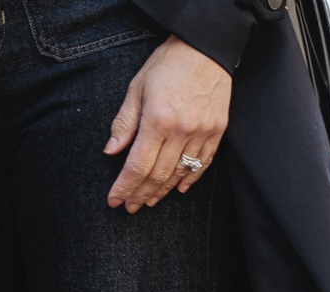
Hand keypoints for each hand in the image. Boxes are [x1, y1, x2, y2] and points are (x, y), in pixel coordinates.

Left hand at [104, 37, 231, 212]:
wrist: (206, 46)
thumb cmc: (167, 64)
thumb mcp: (137, 88)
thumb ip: (124, 122)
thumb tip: (111, 151)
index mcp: (158, 120)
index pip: (137, 166)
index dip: (124, 187)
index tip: (114, 201)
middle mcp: (181, 130)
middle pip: (158, 175)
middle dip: (140, 194)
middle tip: (130, 206)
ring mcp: (202, 131)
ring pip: (180, 173)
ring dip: (162, 191)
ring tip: (149, 201)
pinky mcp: (218, 129)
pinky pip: (203, 163)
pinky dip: (190, 179)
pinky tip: (178, 188)